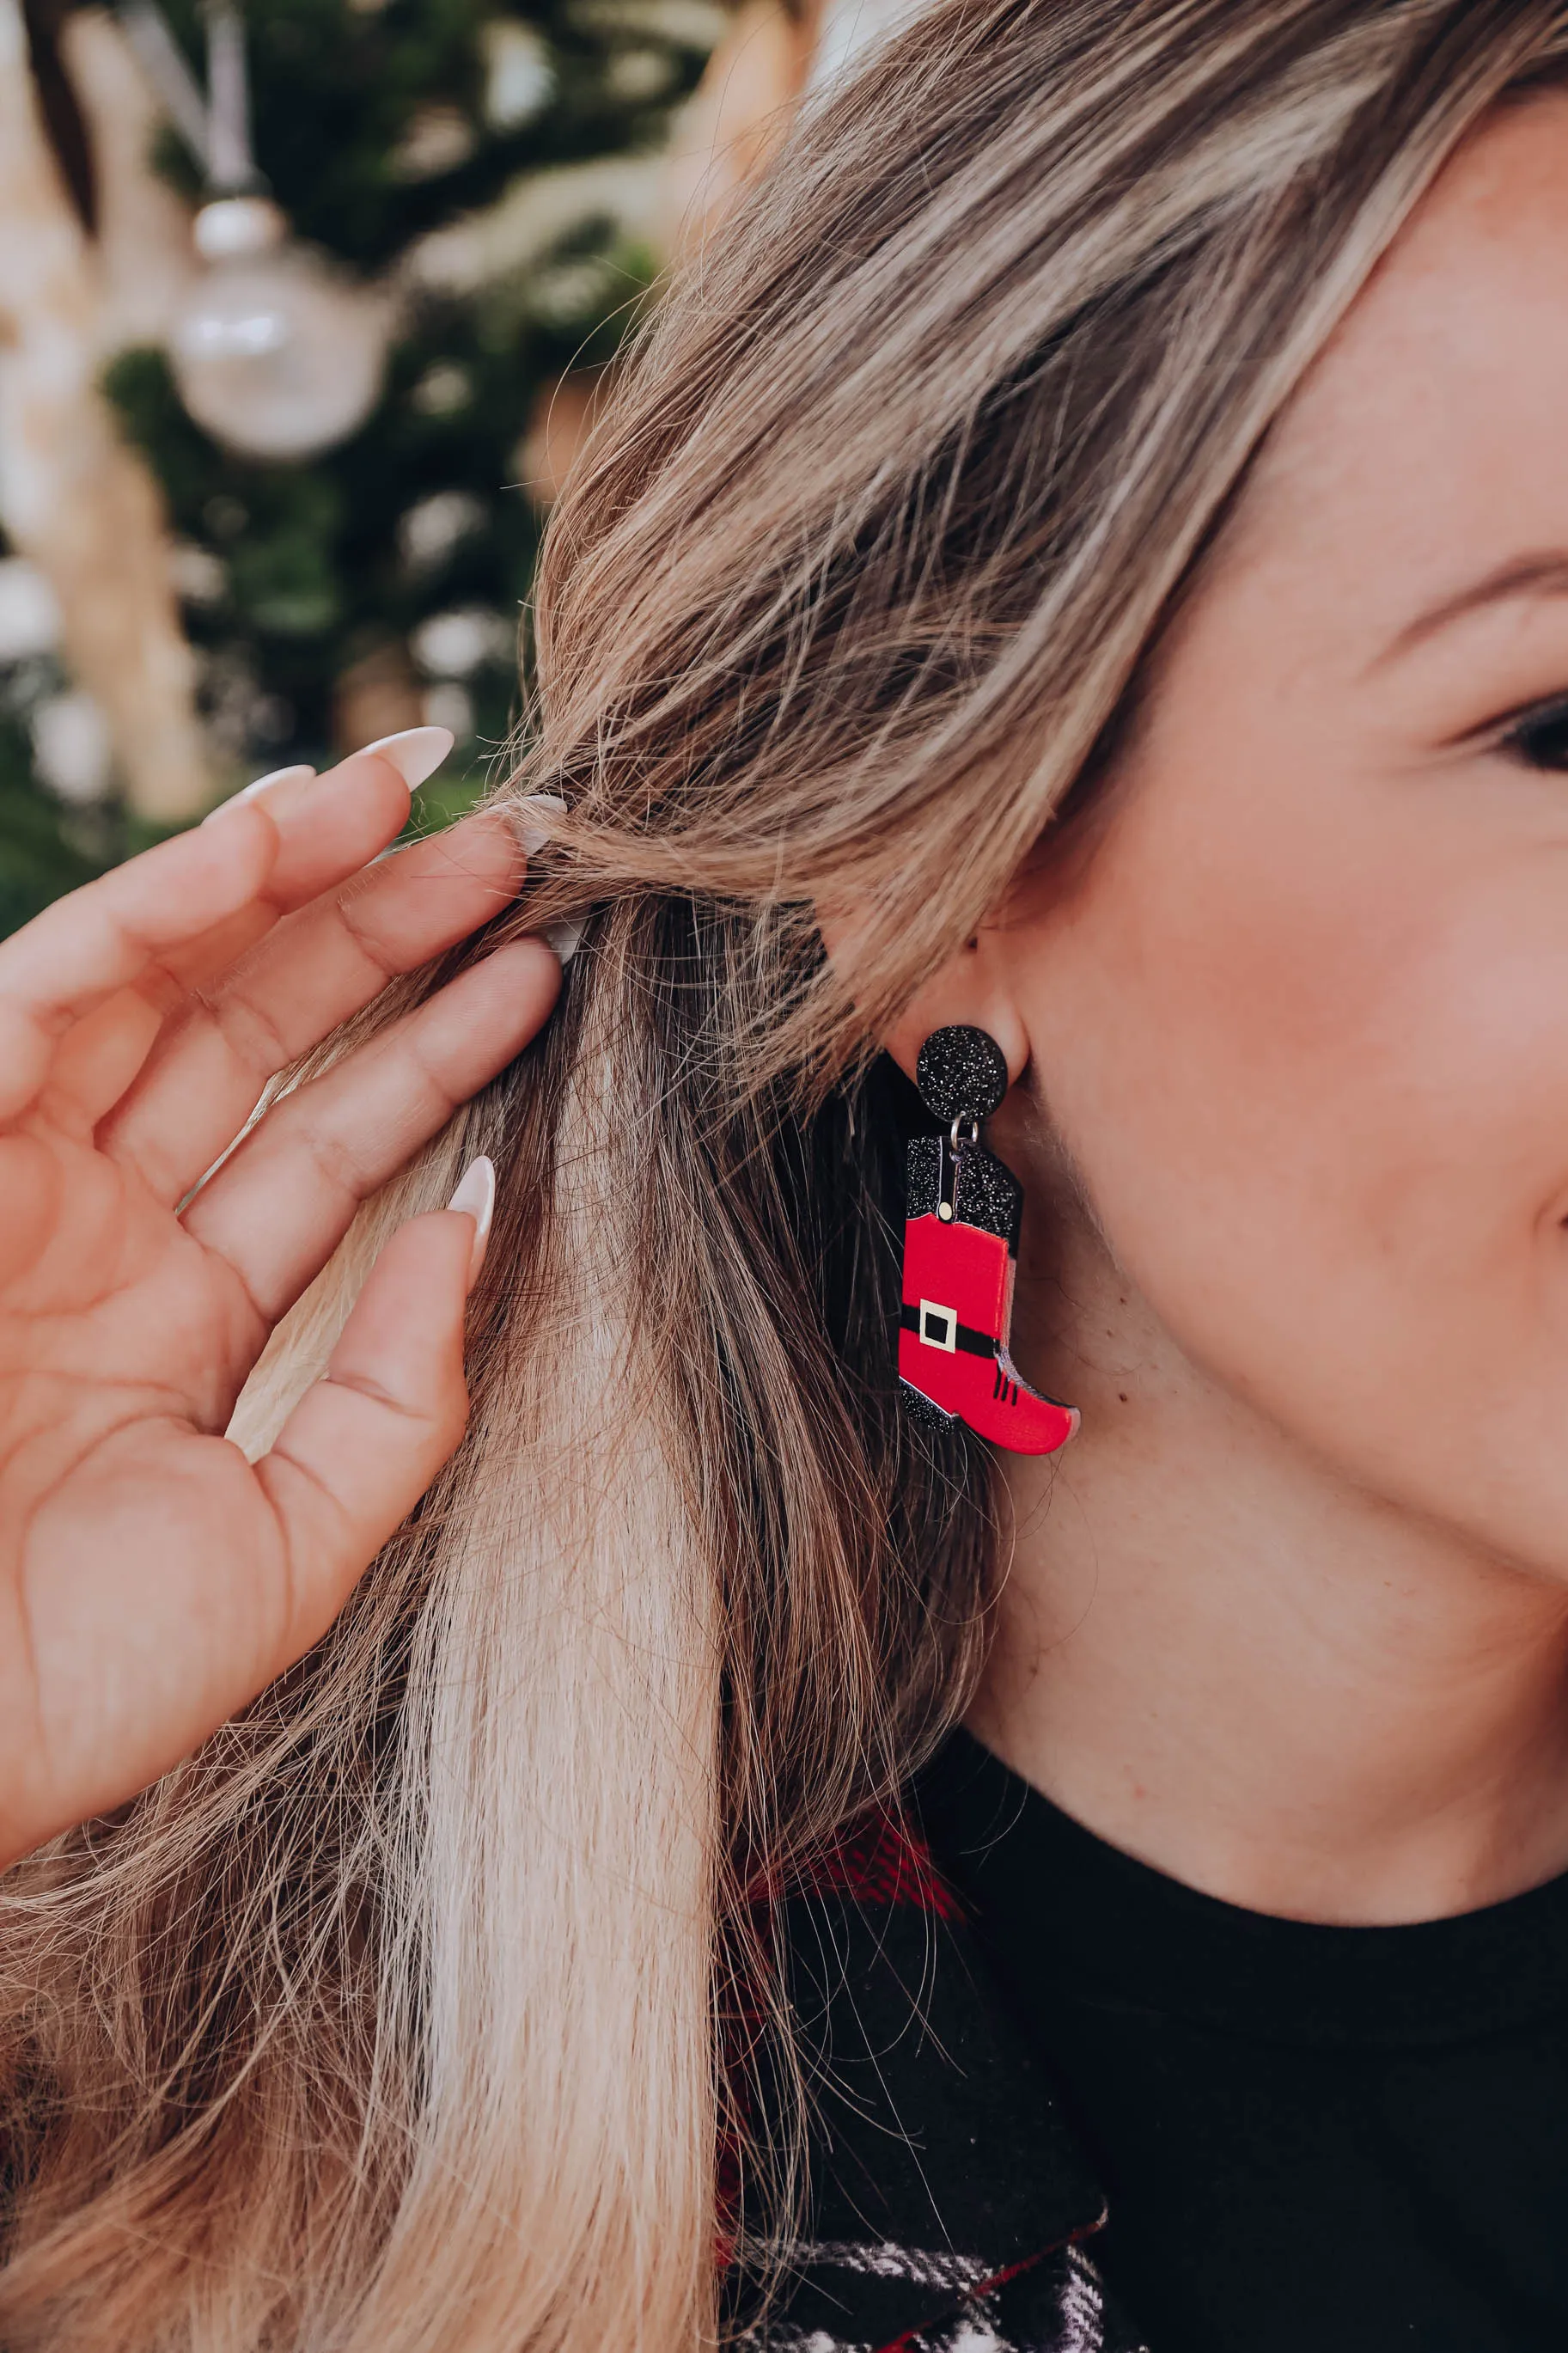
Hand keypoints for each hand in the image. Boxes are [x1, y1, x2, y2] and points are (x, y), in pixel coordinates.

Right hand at [0, 745, 558, 1869]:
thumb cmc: (65, 1684)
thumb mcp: (286, 1546)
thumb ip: (394, 1390)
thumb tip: (476, 1220)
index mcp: (175, 1319)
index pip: (333, 1147)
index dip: (439, 1050)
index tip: (544, 966)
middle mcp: (98, 1228)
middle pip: (266, 1038)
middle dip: (387, 933)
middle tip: (517, 846)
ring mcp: (17, 1179)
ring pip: (172, 981)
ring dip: (297, 876)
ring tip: (429, 792)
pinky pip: (59, 985)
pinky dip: (167, 896)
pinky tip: (284, 821)